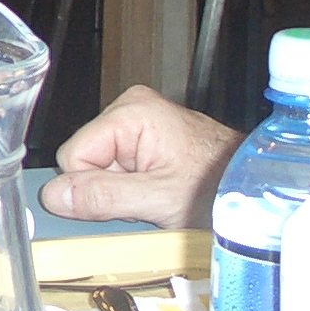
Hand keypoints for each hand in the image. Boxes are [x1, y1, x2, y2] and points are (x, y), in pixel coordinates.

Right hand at [40, 86, 242, 229]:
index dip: (94, 188)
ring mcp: (139, 124)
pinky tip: (159, 192)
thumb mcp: (158, 200)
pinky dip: (134, 189)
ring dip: (123, 193)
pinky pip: (117, 170)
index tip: (129, 200)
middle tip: (149, 201)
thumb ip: (104, 197)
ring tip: (159, 197)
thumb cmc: (220, 186)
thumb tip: (53, 195)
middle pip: (85, 162)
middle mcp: (131, 110)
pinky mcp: (146, 140)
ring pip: (99, 170)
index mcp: (130, 112)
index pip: (73, 156)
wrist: (256, 188)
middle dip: (110, 190)